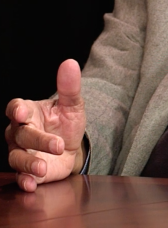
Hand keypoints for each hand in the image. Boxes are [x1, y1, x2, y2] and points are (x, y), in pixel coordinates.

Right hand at [5, 59, 85, 191]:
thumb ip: (69, 86)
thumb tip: (70, 63)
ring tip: (42, 168)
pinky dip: (24, 180)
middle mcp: (20, 131)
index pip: (15, 107)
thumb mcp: (72, 105)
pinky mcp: (26, 171)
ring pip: (16, 157)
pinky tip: (32, 183)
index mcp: (29, 111)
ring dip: (28, 163)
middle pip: (20, 134)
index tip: (23, 111)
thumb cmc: (67, 122)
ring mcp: (21, 151)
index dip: (17, 109)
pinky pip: (20, 176)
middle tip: (56, 145)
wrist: (72, 147)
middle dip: (37, 140)